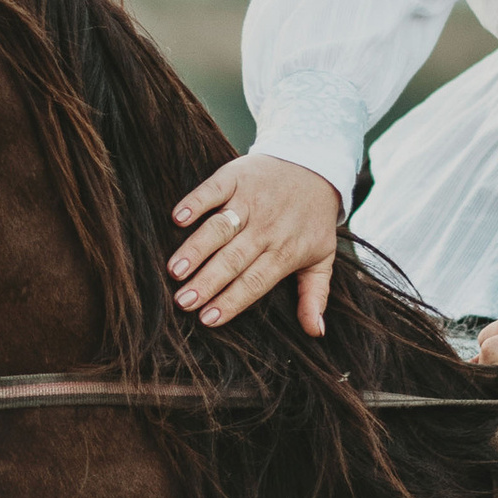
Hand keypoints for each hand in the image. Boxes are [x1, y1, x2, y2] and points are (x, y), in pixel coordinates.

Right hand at [168, 155, 344, 336]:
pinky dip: (195, 202)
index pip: (255, 281)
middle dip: (208, 281)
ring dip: (196, 248)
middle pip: (234, 258)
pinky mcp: (236, 176)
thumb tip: (315, 334)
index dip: (231, 300)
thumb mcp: (322, 258)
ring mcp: (250, 200)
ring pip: (220, 228)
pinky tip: (178, 219)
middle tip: (183, 301)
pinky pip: (213, 190)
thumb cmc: (313, 220)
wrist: (314, 164)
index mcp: (285, 251)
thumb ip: (315, 295)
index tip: (208, 319)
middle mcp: (267, 227)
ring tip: (175, 270)